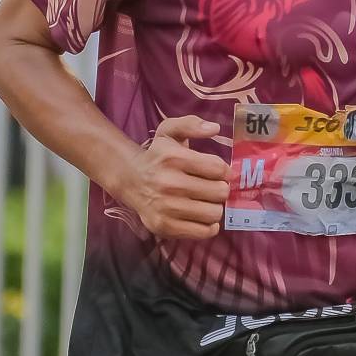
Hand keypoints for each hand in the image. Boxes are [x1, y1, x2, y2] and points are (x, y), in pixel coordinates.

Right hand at [126, 114, 229, 238]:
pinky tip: (202, 215)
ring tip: (206, 201)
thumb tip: (214, 128)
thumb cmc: (158, 156)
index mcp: (173, 158)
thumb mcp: (169, 132)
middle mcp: (169, 183)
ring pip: (214, 213)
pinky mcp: (165, 226)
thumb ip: (191, 124)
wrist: (130, 180)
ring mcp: (166, 208)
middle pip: (220, 192)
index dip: (224, 171)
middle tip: (213, 187)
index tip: (218, 172)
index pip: (218, 168)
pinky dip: (209, 225)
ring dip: (215, 207)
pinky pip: (203, 231)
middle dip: (220, 189)